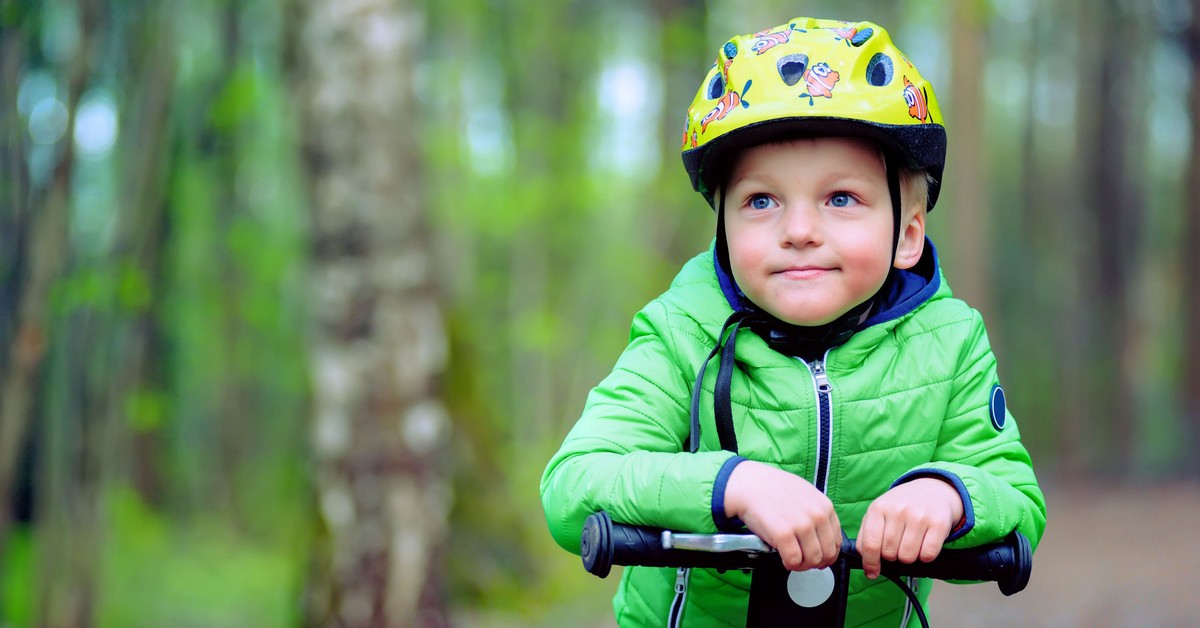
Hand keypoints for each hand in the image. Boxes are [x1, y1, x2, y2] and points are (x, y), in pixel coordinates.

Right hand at [724, 460, 840, 570]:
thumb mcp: (805, 495)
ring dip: (801, 565)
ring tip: (791, 559)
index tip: (817, 557)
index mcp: (825, 507)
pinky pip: (794, 560)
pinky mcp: (783, 534)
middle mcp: (817, 516)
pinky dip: (789, 564)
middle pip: (827, 554)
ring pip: (812, 560)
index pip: (837, 542)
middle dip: (815, 562)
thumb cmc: (773, 489)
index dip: (827, 555)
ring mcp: (801, 525)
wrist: (749, 484)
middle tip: (802, 560)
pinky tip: (782, 557)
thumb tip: (822, 539)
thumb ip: (817, 514)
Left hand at [856, 478, 963, 579]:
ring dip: (908, 557)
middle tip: (897, 545)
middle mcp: (898, 510)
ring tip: (910, 543)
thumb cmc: (899, 506)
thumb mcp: (878, 513)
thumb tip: (868, 566)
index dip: (870, 563)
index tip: (872, 573)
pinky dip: (925, 556)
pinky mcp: (939, 523)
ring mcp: (919, 516)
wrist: (931, 489)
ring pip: (907, 557)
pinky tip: (924, 543)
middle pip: (889, 554)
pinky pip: (928, 555)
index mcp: (878, 508)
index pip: (870, 545)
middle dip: (892, 556)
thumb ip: (867, 536)